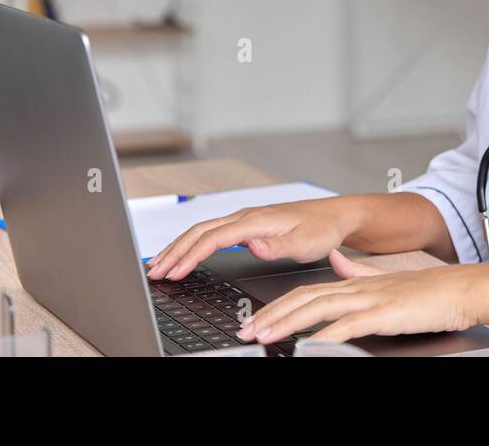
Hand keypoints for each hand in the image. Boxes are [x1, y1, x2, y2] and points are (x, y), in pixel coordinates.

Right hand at [145, 197, 364, 281]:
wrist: (334, 215)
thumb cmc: (321, 228)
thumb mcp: (305, 243)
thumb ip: (277, 247)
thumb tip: (253, 247)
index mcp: (256, 220)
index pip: (214, 238)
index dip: (191, 256)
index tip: (175, 272)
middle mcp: (246, 216)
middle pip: (199, 232)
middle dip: (174, 252)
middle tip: (155, 273)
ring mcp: (244, 219)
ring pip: (202, 230)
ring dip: (178, 247)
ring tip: (159, 265)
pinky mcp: (246, 225)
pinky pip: (211, 233)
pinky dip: (192, 244)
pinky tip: (184, 254)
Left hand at [236, 249, 486, 345]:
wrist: (464, 288)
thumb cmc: (431, 292)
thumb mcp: (388, 280)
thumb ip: (360, 272)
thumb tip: (337, 263)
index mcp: (356, 282)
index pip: (307, 292)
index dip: (278, 306)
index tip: (257, 321)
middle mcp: (357, 288)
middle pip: (303, 299)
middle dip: (271, 316)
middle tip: (247, 332)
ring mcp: (369, 300)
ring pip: (317, 309)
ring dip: (286, 323)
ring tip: (263, 337)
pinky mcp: (384, 314)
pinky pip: (347, 326)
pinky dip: (325, 336)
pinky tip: (310, 346)